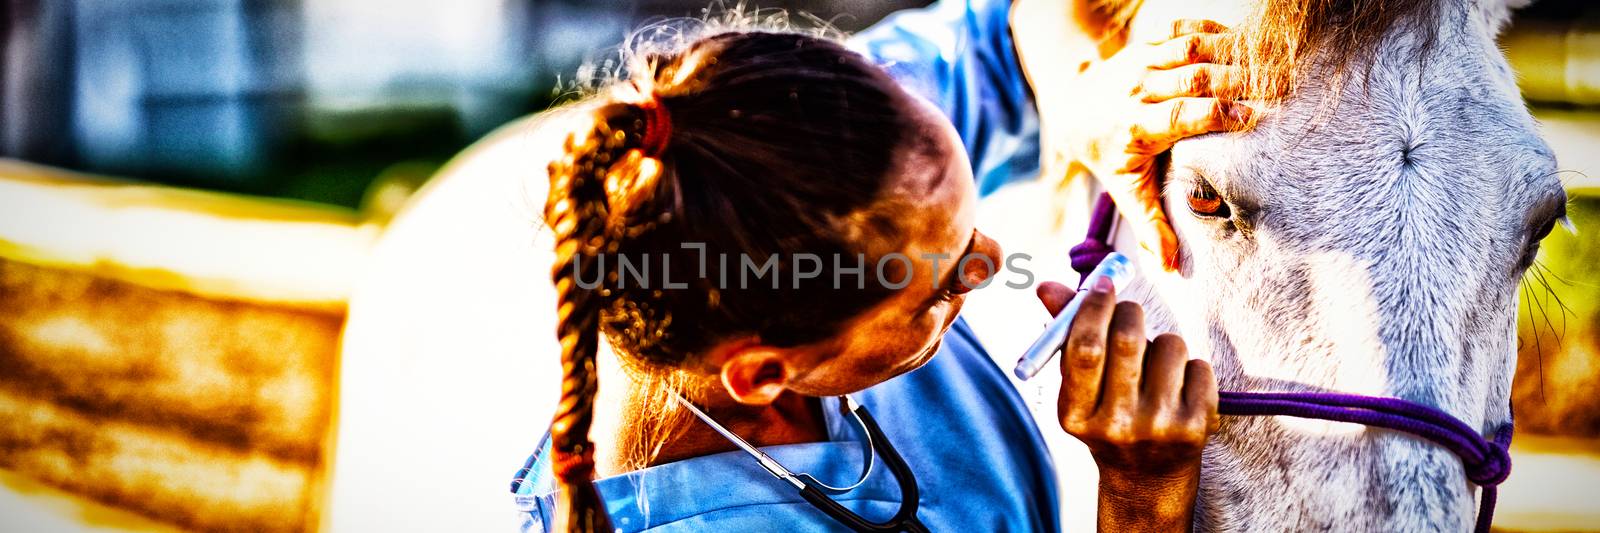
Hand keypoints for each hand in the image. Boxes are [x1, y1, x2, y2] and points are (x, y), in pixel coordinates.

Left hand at [1036, 20, 1253, 270]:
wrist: (1072, 108)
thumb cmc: (1108, 154)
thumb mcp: (1124, 191)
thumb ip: (1149, 224)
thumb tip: (1170, 267)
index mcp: (1136, 125)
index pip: (1180, 116)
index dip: (1216, 114)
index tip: (1253, 118)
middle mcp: (1138, 89)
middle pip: (1195, 78)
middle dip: (1239, 80)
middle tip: (1284, 86)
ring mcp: (1142, 62)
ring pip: (1193, 50)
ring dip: (1234, 52)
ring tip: (1275, 61)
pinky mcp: (1149, 45)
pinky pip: (1186, 33)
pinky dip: (1217, 34)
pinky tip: (1247, 43)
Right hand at [1037, 279, 1219, 529]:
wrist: (1146, 480)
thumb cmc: (1107, 418)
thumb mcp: (1079, 388)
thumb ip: (1065, 335)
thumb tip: (1049, 286)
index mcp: (1075, 415)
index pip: (1085, 347)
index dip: (1095, 307)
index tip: (1104, 283)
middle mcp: (1116, 425)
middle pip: (1128, 339)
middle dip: (1130, 311)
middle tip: (1129, 310)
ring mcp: (1159, 428)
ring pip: (1169, 345)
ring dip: (1163, 342)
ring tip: (1154, 365)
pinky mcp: (1197, 428)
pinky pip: (1199, 366)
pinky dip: (1189, 366)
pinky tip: (1177, 389)